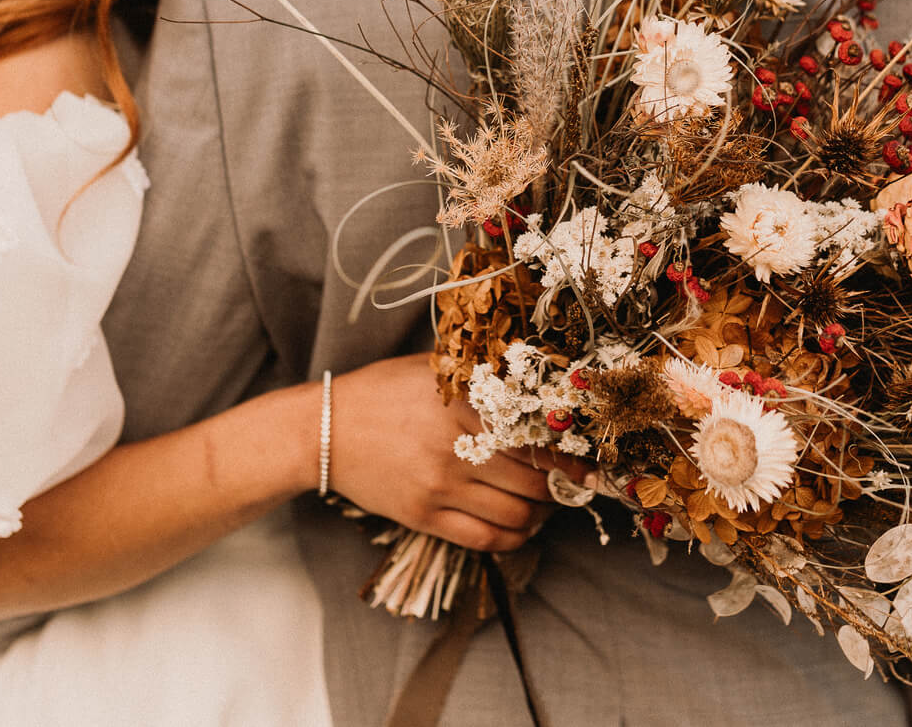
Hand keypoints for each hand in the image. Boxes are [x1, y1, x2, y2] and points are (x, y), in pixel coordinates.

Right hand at [326, 355, 594, 553]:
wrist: (324, 429)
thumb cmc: (382, 392)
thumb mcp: (433, 372)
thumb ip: (480, 378)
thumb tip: (537, 386)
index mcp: (464, 404)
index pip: (537, 438)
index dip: (570, 456)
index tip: (588, 462)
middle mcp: (455, 447)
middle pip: (535, 481)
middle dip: (562, 488)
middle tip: (571, 485)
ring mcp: (439, 486)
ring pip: (517, 515)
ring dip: (542, 515)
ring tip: (544, 505)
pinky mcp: (424, 516)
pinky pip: (486, 539)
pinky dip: (514, 538)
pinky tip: (520, 526)